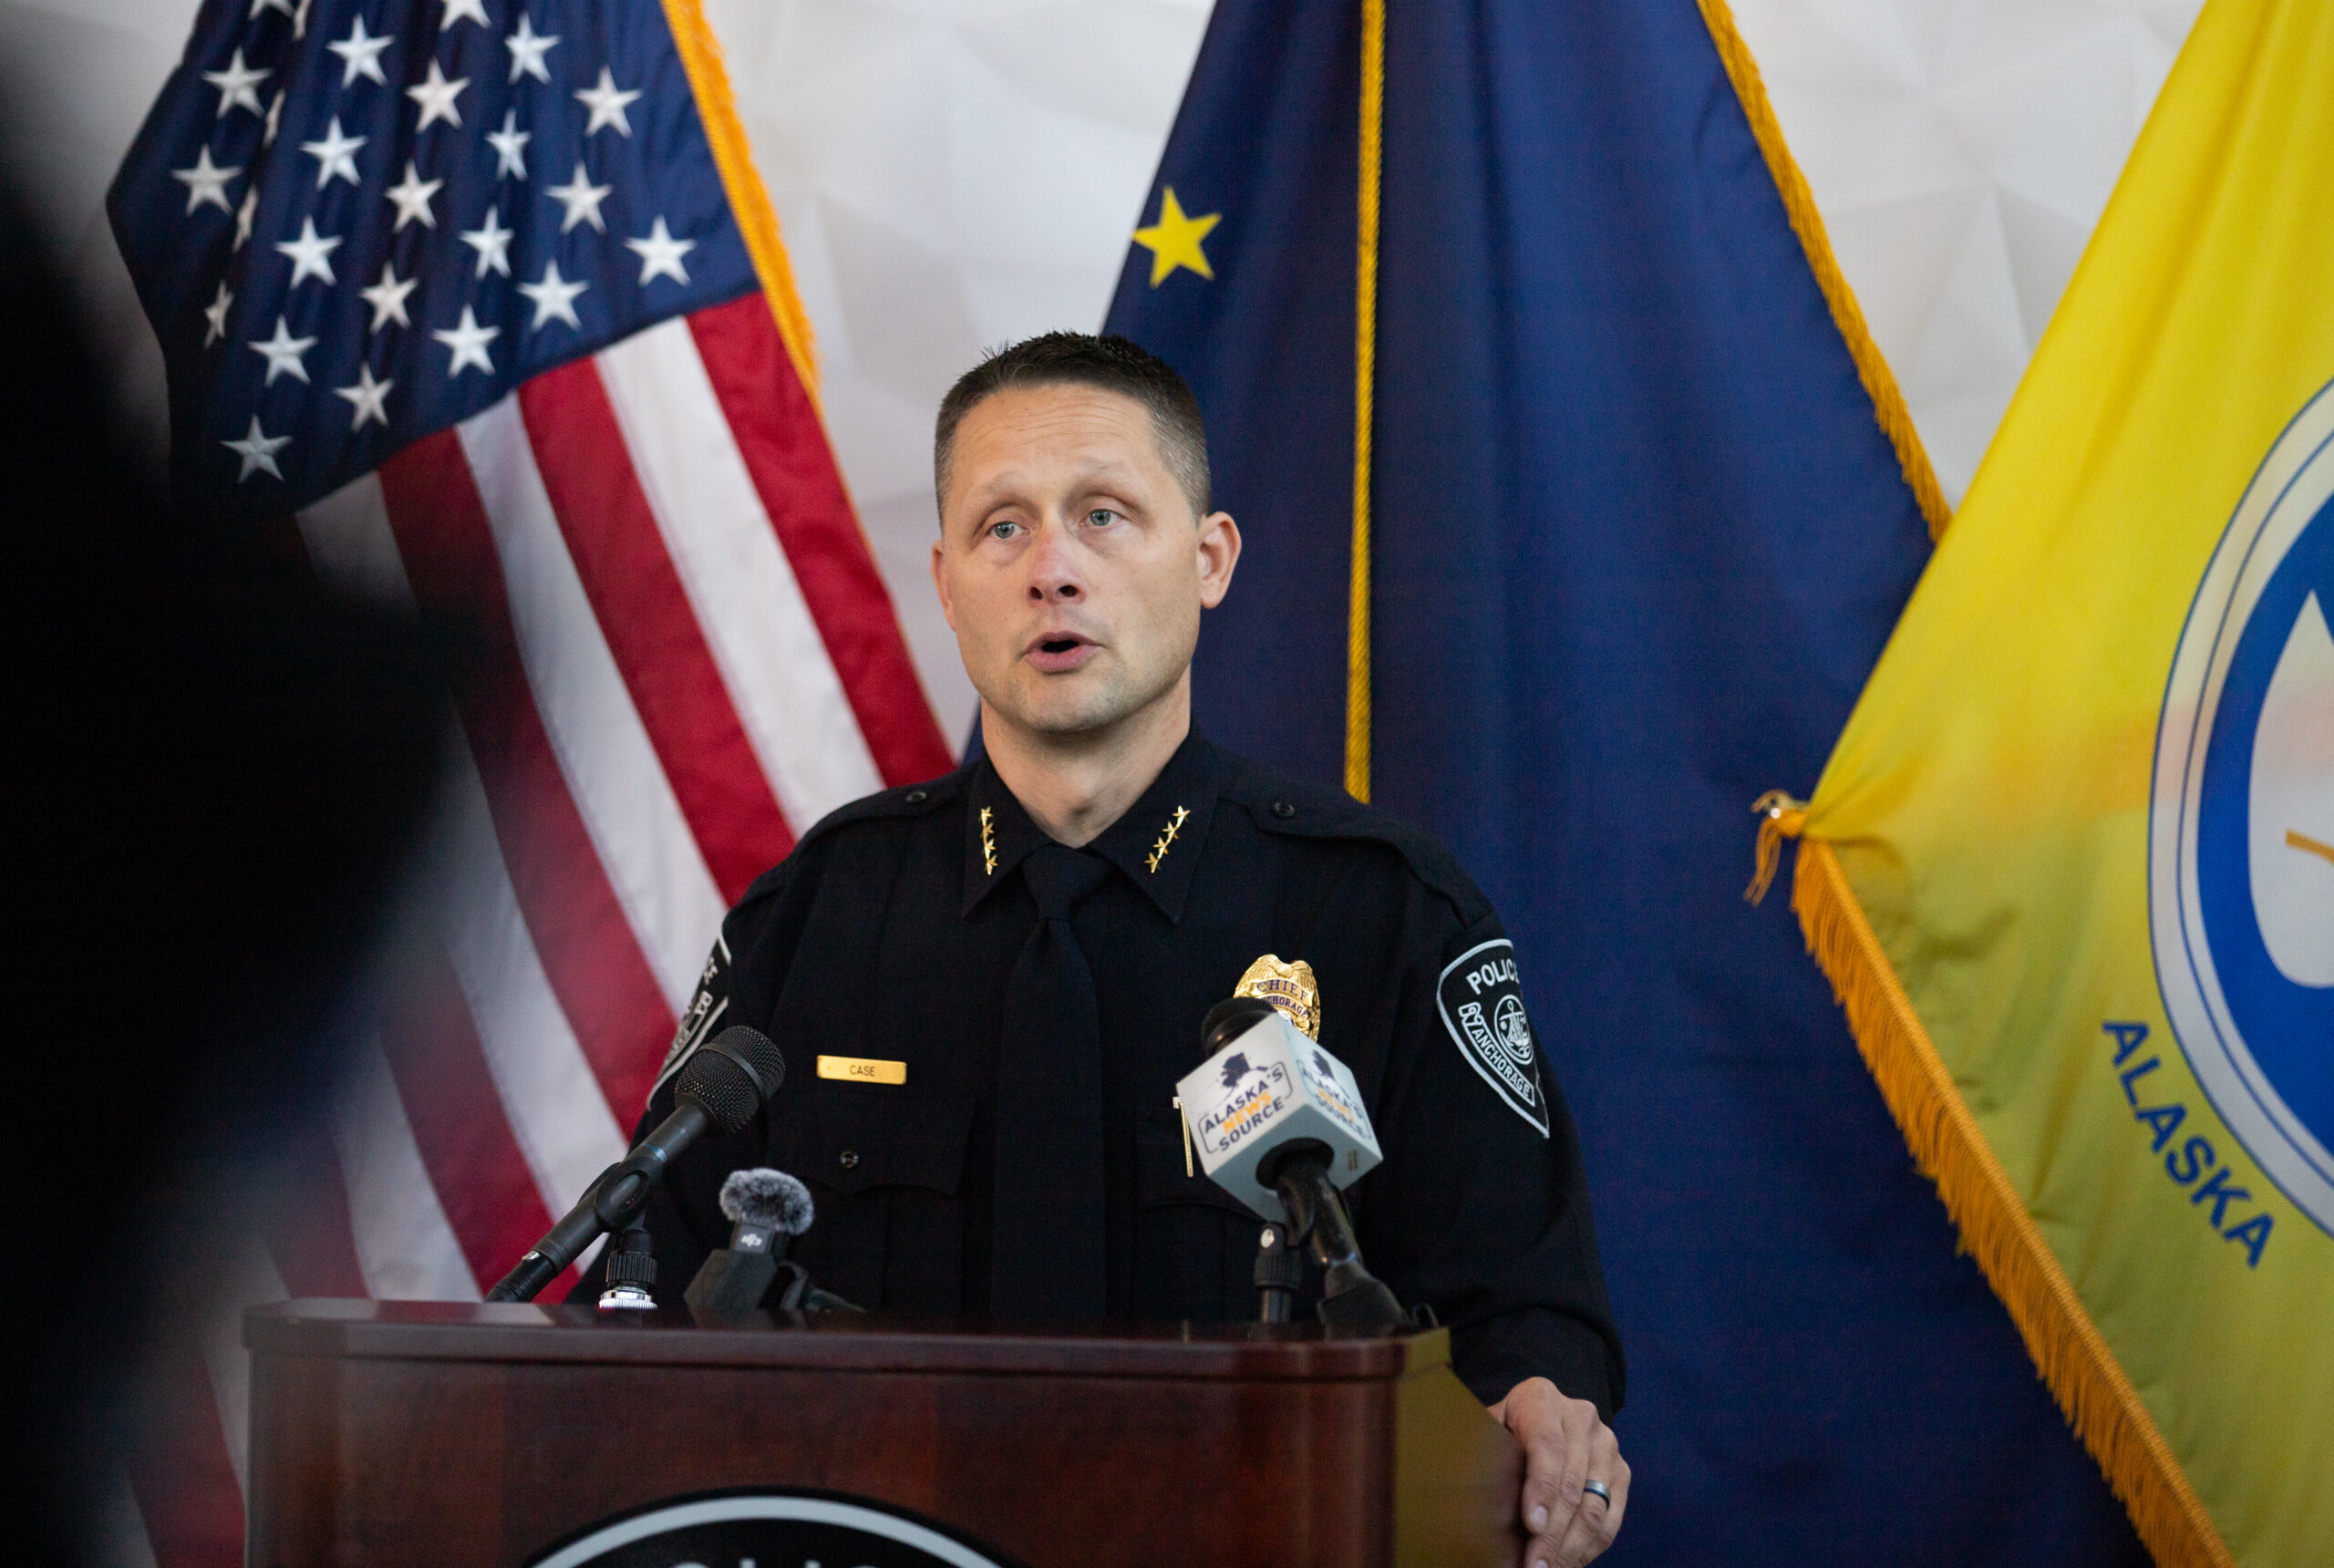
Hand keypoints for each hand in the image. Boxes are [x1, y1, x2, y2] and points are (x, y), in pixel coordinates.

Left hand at [1486, 1376, 1627, 1567]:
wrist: (1542, 1416)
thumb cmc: (1503, 1429)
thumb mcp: (1487, 1429)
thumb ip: (1481, 1450)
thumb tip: (1467, 1490)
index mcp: (1541, 1399)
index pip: (1546, 1446)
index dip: (1541, 1489)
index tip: (1532, 1525)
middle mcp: (1581, 1417)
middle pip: (1572, 1483)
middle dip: (1553, 1532)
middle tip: (1535, 1565)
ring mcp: (1606, 1444)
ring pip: (1594, 1506)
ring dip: (1571, 1546)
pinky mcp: (1620, 1470)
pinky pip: (1610, 1517)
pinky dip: (1590, 1546)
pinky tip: (1568, 1561)